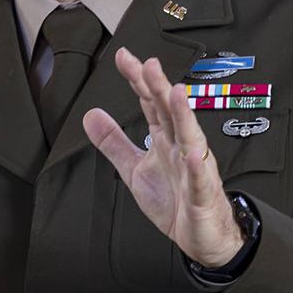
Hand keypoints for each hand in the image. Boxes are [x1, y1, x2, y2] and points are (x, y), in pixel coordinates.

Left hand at [82, 48, 246, 268]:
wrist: (202, 235)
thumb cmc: (175, 200)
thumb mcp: (134, 170)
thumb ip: (114, 143)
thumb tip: (90, 115)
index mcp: (165, 139)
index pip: (150, 103)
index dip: (138, 80)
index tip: (124, 57)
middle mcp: (181, 147)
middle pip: (170, 112)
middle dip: (159, 87)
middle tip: (149, 64)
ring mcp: (194, 169)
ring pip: (190, 137)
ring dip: (182, 114)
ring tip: (174, 92)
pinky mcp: (202, 194)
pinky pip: (200, 179)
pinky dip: (196, 166)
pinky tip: (191, 152)